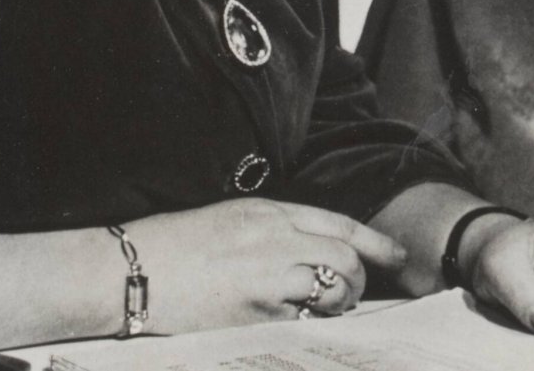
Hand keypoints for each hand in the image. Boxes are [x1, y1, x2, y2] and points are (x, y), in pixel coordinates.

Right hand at [133, 198, 406, 330]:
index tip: (396, 255)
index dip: (375, 241)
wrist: (137, 269)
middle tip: (351, 293)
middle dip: (358, 279)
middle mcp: (274, 237)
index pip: (339, 223)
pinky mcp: (254, 313)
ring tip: (325, 309)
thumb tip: (317, 251)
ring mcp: (266, 276)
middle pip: (344, 257)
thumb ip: (278, 229)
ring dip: (338, 303)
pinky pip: (300, 319)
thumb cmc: (182, 245)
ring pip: (331, 289)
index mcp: (269, 211)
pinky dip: (307, 322)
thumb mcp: (235, 219)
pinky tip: (295, 321)